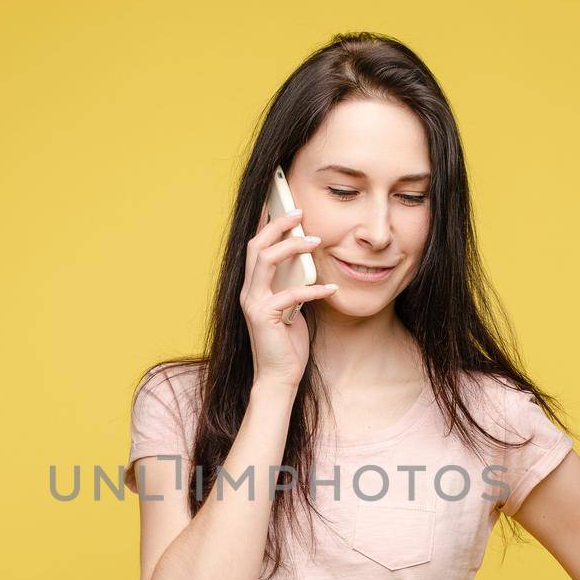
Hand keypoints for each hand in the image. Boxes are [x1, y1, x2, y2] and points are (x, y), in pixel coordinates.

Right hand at [241, 206, 336, 388]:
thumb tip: (308, 262)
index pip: (255, 247)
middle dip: (277, 224)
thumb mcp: (291, 308)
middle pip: (256, 245)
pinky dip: (313, 289)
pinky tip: (331, 288)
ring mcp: (253, 303)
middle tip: (299, 212)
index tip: (279, 202)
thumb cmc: (287, 344)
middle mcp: (248, 292)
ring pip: (266, 261)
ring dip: (291, 247)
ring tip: (316, 241)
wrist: (279, 377)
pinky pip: (290, 294)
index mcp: (253, 287)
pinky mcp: (264, 317)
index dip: (265, 223)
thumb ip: (293, 285)